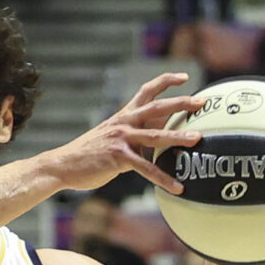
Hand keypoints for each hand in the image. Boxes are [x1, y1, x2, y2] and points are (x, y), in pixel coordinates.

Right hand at [47, 73, 204, 193]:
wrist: (63, 165)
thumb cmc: (88, 154)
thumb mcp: (111, 138)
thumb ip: (134, 137)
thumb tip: (156, 142)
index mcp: (123, 116)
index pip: (146, 91)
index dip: (165, 82)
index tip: (184, 77)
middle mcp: (123, 123)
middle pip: (156, 108)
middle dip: (181, 103)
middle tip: (201, 102)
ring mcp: (121, 139)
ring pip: (155, 136)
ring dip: (178, 137)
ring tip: (198, 139)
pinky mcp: (118, 158)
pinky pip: (145, 168)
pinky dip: (163, 178)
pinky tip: (177, 186)